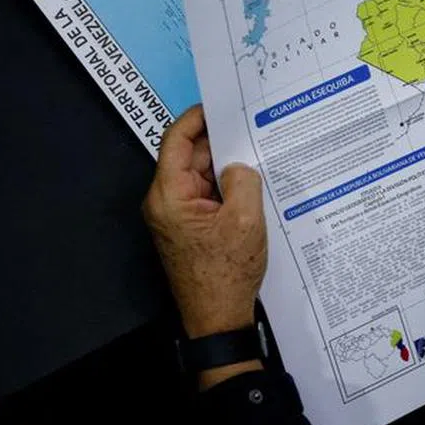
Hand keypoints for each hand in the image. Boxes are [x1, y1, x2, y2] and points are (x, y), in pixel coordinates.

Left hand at [142, 105, 266, 339]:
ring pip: (202, 177)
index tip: (221, 105)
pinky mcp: (191, 228)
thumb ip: (243, 181)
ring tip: (258, 152)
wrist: (218, 320)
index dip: (196, 118)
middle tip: (251, 126)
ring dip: (226, 167)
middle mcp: (166, 203)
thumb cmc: (227, 273)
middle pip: (190, 158)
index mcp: (169, 196)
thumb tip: (239, 165)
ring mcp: (178, 217)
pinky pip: (208, 197)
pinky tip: (253, 183)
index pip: (175, 141)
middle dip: (219, 142)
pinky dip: (228, 187)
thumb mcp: (245, 221)